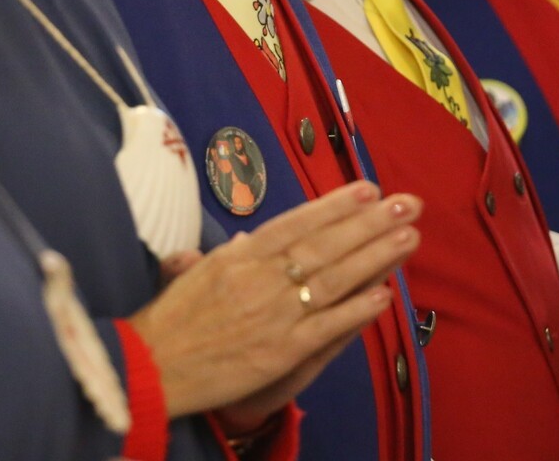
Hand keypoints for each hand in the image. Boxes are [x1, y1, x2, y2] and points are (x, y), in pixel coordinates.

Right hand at [128, 181, 421, 418]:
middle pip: (325, 245)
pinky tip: (385, 294)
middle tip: (408, 205)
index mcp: (240, 256)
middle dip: (370, 223)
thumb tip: (251, 241)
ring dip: (376, 257)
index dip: (336, 205)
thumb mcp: (195, 274)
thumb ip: (228, 256)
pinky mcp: (280, 352)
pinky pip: (327, 326)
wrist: (150, 368)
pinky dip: (357, 309)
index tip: (369, 189)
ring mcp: (273, 315)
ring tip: (409, 238)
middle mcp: (260, 278)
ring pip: (334, 279)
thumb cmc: (169, 321)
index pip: (297, 222)